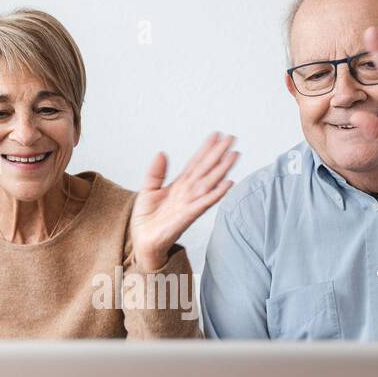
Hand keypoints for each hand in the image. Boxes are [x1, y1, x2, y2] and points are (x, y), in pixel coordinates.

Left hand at [130, 132, 237, 269]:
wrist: (142, 241)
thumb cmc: (147, 219)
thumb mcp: (148, 189)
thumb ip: (156, 172)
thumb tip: (162, 153)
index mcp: (179, 185)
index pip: (195, 163)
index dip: (206, 149)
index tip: (216, 135)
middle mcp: (188, 193)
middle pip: (206, 169)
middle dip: (219, 154)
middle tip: (231, 139)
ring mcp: (189, 203)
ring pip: (209, 182)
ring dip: (222, 169)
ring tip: (234, 155)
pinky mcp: (187, 216)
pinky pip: (204, 203)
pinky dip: (217, 194)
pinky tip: (228, 184)